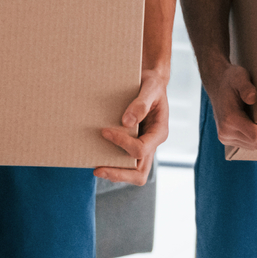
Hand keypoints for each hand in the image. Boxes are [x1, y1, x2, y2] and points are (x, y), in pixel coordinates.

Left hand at [98, 69, 169, 184]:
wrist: (150, 83)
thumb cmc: (151, 84)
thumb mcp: (151, 88)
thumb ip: (141, 104)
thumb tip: (126, 122)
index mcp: (159, 133)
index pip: (141, 149)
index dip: (122, 143)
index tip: (105, 131)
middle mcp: (152, 144)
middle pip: (140, 173)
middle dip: (119, 174)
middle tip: (98, 170)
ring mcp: (143, 146)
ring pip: (132, 172)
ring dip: (115, 173)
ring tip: (96, 169)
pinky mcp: (133, 144)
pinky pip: (124, 162)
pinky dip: (112, 163)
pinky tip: (97, 156)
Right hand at [207, 65, 256, 151]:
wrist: (217, 83)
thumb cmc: (230, 78)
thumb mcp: (239, 76)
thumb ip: (246, 87)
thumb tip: (253, 98)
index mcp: (229, 119)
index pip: (256, 134)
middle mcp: (225, 132)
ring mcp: (226, 137)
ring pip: (255, 147)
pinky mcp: (229, 138)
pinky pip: (250, 144)